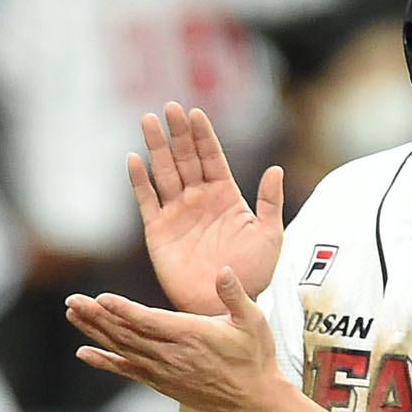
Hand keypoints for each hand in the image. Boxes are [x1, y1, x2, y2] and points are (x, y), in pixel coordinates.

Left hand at [66, 267, 284, 411]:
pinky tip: (84, 353)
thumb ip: (235, 295)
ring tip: (73, 315)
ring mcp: (165, 371)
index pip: (150, 321)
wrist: (254, 397)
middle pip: (128, 334)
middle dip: (97, 317)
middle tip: (72, 301)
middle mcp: (173, 355)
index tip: (99, 298)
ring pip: (123, 349)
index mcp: (192, 335)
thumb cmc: (255, 355)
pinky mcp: (162, 383)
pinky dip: (104, 362)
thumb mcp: (253, 320)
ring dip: (96, 332)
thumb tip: (224, 271)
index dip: (123, 310)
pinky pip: (127, 371)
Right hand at [129, 102, 283, 315]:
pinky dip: (139, 181)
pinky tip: (134, 159)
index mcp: (225, 196)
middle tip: (170, 108)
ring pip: (164, 172)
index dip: (203, 136)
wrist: (227, 303)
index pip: (212, 158)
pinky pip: (146, 200)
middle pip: (185, 158)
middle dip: (178, 133)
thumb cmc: (253, 273)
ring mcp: (177, 213)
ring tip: (148, 120)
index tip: (196, 113)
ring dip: (156, 147)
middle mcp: (199, 200)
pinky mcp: (158, 231)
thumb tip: (276, 169)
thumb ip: (271, 202)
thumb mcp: (270, 235)